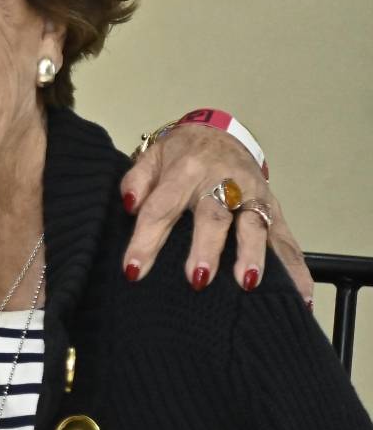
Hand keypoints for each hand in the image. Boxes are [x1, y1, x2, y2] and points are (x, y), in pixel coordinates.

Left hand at [119, 124, 312, 299]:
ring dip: (253, 255)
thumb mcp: (151, 157)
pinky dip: (295, 268)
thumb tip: (128, 205)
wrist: (220, 133)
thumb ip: (136, 181)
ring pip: (254, 225)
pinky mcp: (274, 208)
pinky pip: (286, 239)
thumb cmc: (181, 154)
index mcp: (186, 170)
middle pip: (214, 216)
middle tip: (198, 279)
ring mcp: (253, 195)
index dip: (146, 239)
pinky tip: (300, 295)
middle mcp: (223, 181)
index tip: (132, 270)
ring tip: (248, 283)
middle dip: (206, 248)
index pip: (162, 207)